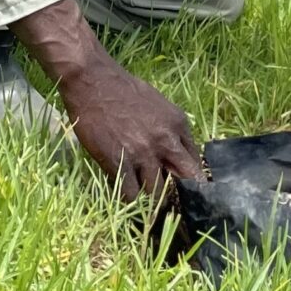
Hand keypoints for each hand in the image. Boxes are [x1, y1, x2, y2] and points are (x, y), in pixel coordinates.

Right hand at [13, 0, 204, 197]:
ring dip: (152, 200)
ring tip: (147, 205)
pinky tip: (127, 197)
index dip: (193, 181)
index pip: (196, 163)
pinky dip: (130, 200)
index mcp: (178, 124)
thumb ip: (171, 131)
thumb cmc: (124, 91)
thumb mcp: (159, 106)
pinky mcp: (119, 161)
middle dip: (181, 197)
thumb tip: (178, 157)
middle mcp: (165, 140)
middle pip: (185, 181)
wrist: (93, 81)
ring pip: (157, 192)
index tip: (187, 193)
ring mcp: (142, 152)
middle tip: (175, 210)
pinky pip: (131, 194)